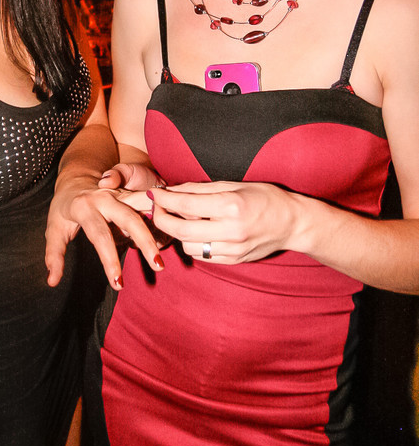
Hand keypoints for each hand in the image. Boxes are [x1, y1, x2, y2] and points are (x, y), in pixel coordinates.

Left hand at [45, 177, 163, 291]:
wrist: (77, 179)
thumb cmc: (64, 208)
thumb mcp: (54, 229)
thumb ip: (54, 255)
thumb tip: (52, 282)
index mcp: (85, 207)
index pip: (100, 236)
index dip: (109, 261)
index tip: (118, 283)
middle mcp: (106, 198)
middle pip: (130, 218)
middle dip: (145, 241)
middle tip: (158, 266)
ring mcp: (122, 195)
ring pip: (146, 206)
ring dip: (160, 225)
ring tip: (173, 246)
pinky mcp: (132, 196)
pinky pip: (151, 205)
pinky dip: (164, 218)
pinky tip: (175, 235)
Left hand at [148, 180, 299, 263]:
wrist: (292, 223)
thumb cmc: (265, 198)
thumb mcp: (234, 184)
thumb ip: (201, 189)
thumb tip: (172, 190)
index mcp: (231, 206)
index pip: (186, 204)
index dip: (164, 199)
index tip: (154, 194)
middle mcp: (231, 230)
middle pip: (181, 230)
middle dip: (161, 219)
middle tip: (156, 209)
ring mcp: (232, 249)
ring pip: (188, 246)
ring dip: (178, 233)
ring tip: (180, 218)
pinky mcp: (233, 261)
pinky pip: (202, 255)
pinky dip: (193, 243)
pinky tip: (197, 231)